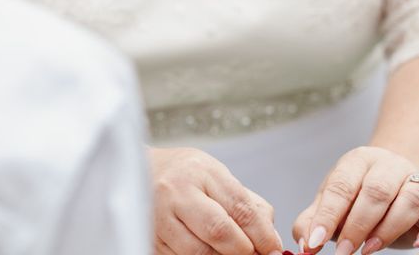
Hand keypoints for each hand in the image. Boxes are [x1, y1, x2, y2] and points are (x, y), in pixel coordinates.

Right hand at [150, 147, 282, 254]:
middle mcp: (179, 192)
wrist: (145, 171)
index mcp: (204, 172)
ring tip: (233, 254)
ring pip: (197, 251)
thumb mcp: (220, 177)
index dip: (261, 234)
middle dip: (243, 249)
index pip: (239, 207)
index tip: (273, 248)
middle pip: (218, 230)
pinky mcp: (151, 238)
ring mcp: (160, 217)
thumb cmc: (189, 175)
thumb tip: (270, 236)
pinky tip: (212, 254)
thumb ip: (248, 204)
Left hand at [292, 146, 418, 254]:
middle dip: (357, 225)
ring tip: (370, 249)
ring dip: (389, 227)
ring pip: (410, 199)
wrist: (394, 184)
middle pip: (376, 191)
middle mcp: (391, 165)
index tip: (315, 242)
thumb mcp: (334, 203)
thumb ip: (314, 219)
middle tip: (343, 252)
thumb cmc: (357, 197)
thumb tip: (304, 240)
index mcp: (359, 160)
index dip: (328, 215)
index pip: (342, 185)